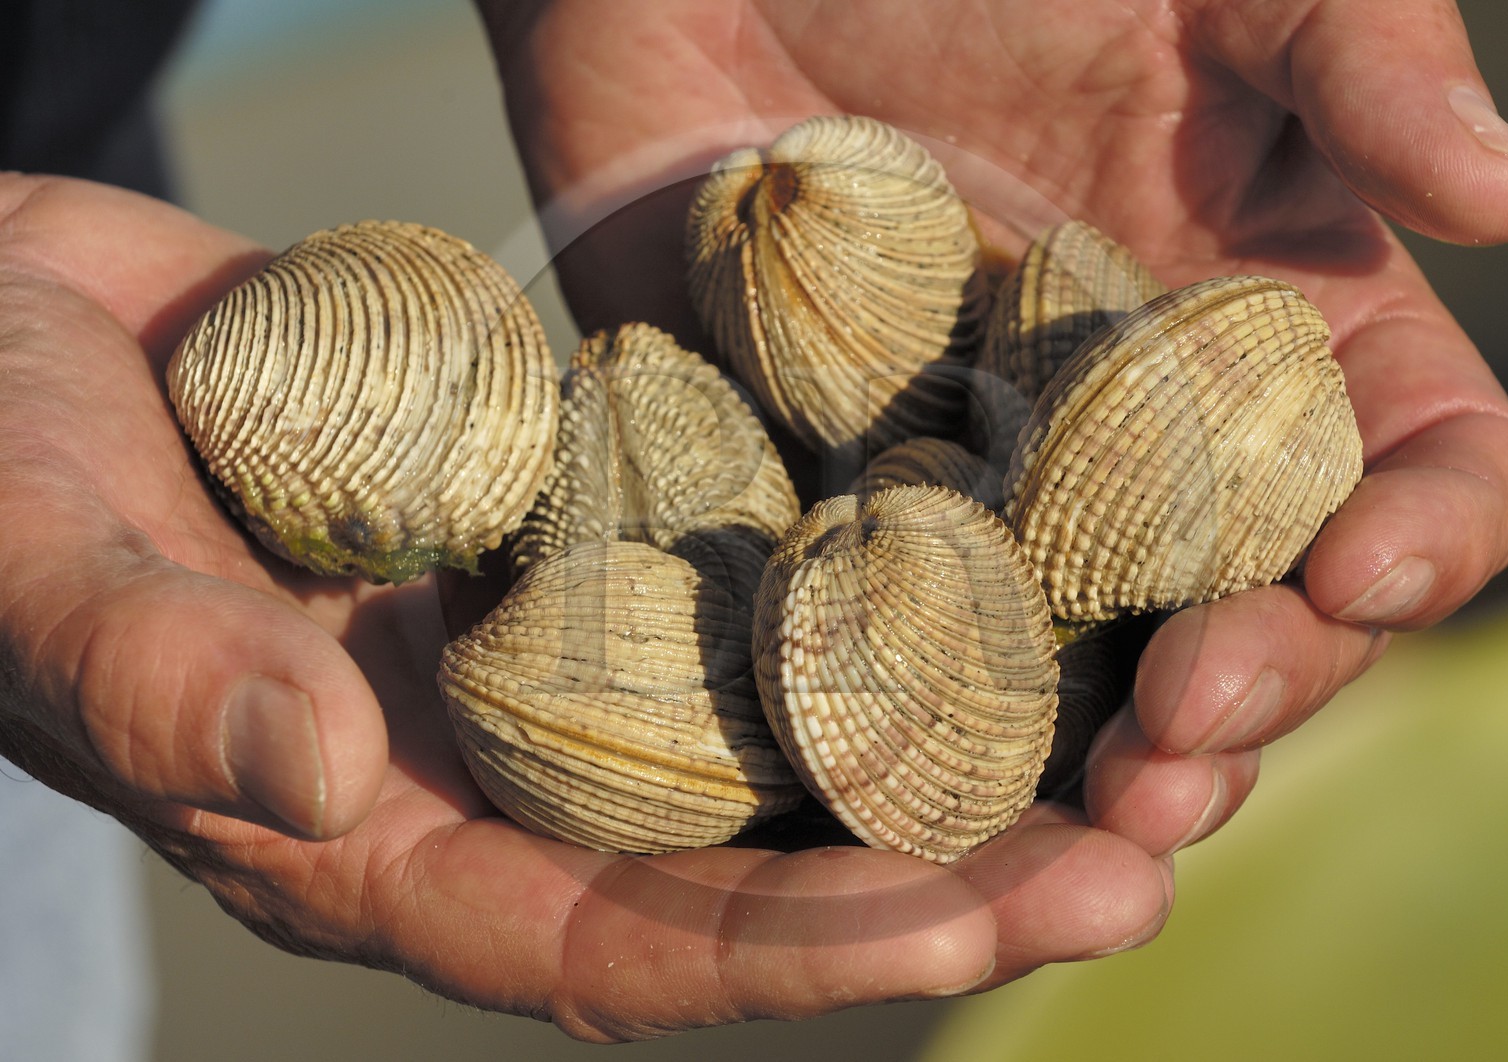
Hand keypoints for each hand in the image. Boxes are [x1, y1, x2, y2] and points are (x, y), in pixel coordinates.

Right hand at [0, 176, 1168, 1041]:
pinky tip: (1014, 556)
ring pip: (783, 733)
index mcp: (383, 843)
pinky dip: (879, 588)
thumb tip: (316, 775)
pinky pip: (750, 580)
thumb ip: (158, 679)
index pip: (621, 945)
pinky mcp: (582, 534)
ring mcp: (549, 653)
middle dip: (949, 875)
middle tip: (1145, 857)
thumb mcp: (36, 564)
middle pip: (753, 865)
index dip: (803, 953)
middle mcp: (496, 774)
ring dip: (958, 740)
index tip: (986, 929)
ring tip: (1145, 729)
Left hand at [479, 0, 1507, 852]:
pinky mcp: (835, 527)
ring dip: (1092, 777)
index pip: (1409, 478)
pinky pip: (880, 660)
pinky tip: (893, 798)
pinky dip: (900, 741)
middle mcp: (1147, 456)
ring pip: (1080, 687)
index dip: (1418, 541)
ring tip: (1081, 831)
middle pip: (1248, 625)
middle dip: (1244, 701)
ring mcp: (989, 506)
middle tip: (1182, 749)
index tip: (1362, 573)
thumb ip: (1356, 62)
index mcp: (1275, 342)